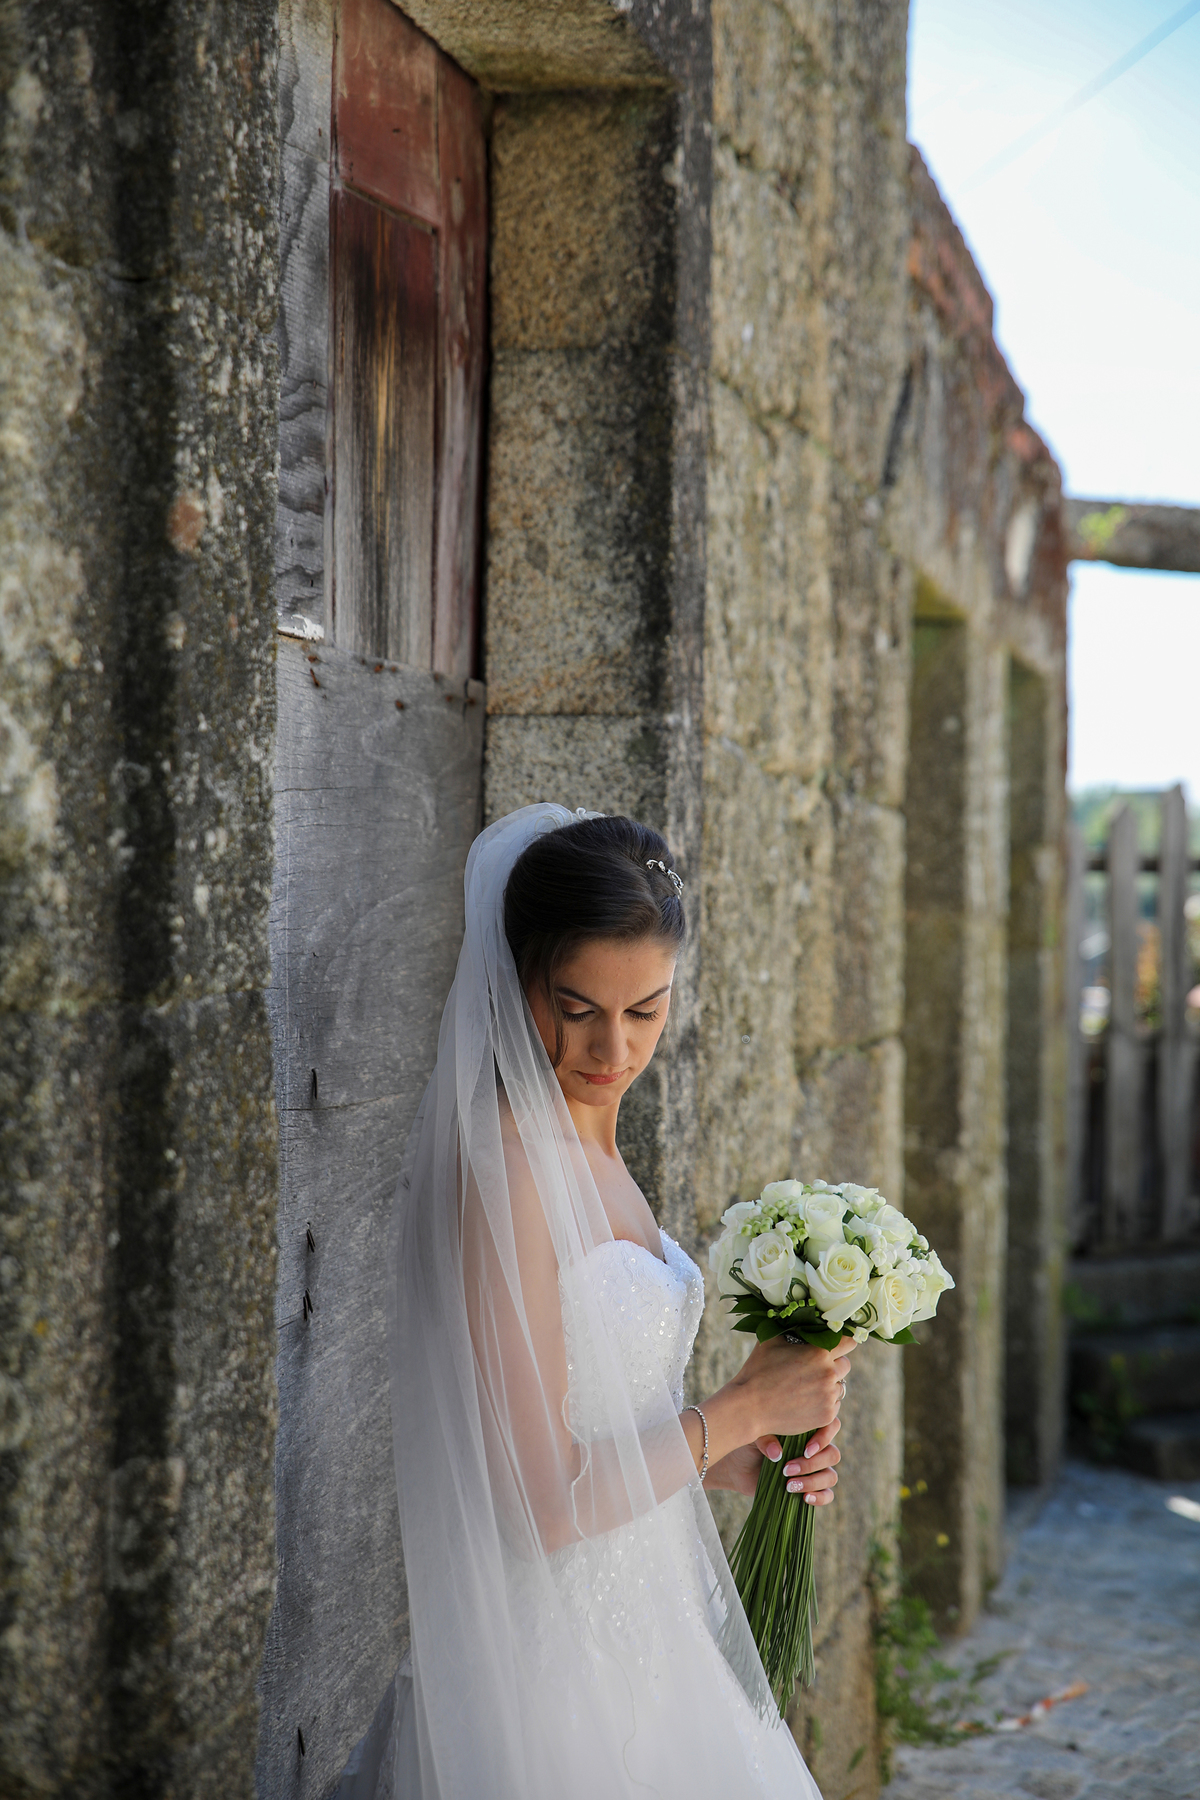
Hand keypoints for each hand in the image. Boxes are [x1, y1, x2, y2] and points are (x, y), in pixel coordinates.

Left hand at [705, 1418, 841, 1504]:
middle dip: (811, 1464)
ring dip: (813, 1481)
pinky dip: (820, 1497)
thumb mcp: (753, 1434)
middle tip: (786, 1469)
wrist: (735, 1465)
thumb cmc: (746, 1442)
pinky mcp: (809, 1488)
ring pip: (830, 1476)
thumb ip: (765, 1438)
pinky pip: (827, 1494)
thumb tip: (777, 1453)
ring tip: (788, 1485)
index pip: (831, 1426)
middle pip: (832, 1454)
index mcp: (806, 1428)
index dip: (824, 1438)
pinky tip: (804, 1498)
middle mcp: (814, 1448)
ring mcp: (813, 1469)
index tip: (805, 1449)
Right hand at [727, 1334, 856, 1443]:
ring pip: (839, 1386)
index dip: (844, 1342)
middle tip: (815, 1368)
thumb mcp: (772, 1340)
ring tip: (806, 1386)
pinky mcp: (826, 1415)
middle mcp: (829, 1373)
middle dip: (834, 1364)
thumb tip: (798, 1316)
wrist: (749, 1407)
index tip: (838, 1344)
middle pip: (845, 1365)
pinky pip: (834, 1405)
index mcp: (819, 1352)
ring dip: (828, 1385)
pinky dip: (824, 1403)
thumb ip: (791, 1328)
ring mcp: (828, 1396)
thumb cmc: (758, 1370)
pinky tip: (806, 1400)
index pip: (849, 1342)